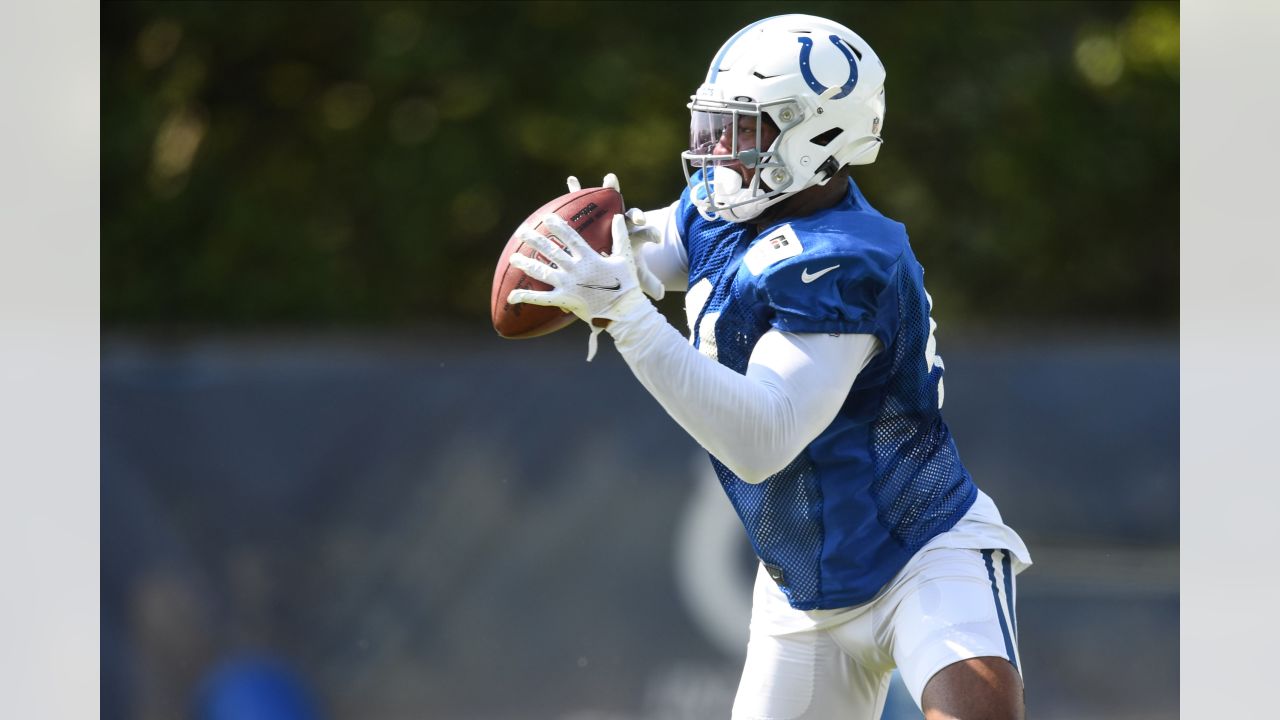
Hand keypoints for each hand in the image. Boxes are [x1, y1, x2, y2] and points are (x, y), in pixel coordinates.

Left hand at [508, 213, 649, 359]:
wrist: (624, 312)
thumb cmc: (626, 284)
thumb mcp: (625, 258)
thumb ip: (620, 237)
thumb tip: (619, 216)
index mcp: (589, 258)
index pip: (571, 238)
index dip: (558, 226)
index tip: (547, 217)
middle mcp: (575, 270)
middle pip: (551, 252)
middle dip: (535, 240)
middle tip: (522, 231)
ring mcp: (568, 285)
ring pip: (543, 272)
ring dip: (526, 264)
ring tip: (513, 257)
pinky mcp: (564, 300)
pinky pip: (542, 299)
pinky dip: (526, 297)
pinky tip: (511, 296)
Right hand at [567, 173, 664, 300]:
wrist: (609, 251)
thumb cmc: (621, 262)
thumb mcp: (633, 273)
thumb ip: (646, 281)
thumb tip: (661, 295)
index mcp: (634, 236)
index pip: (645, 233)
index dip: (651, 234)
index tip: (657, 238)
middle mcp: (623, 222)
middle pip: (632, 215)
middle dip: (636, 214)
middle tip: (640, 217)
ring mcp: (608, 213)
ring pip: (611, 199)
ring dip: (610, 188)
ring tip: (610, 178)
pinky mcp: (591, 210)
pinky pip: (583, 198)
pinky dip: (577, 189)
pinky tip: (571, 180)